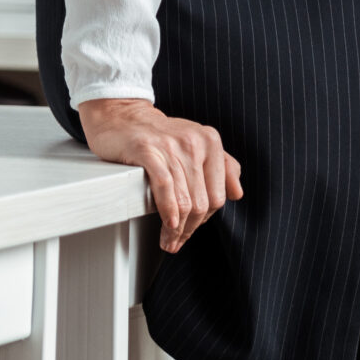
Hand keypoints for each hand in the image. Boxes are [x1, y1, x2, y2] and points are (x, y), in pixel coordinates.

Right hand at [77, 97, 242, 253]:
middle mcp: (195, 142)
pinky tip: (167, 225)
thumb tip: (237, 193)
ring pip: (185, 200)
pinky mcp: (148, 150)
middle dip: (190, 229)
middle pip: (202, 202)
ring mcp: (171, 146)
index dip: (206, 219)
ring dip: (177, 229)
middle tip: (177, 242)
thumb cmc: (158, 135)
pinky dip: (168, 212)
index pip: (218, 194)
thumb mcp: (196, 145)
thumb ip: (222, 166)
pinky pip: (165, 188)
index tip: (192, 229)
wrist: (122, 117)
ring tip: (168, 241)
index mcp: (211, 141)